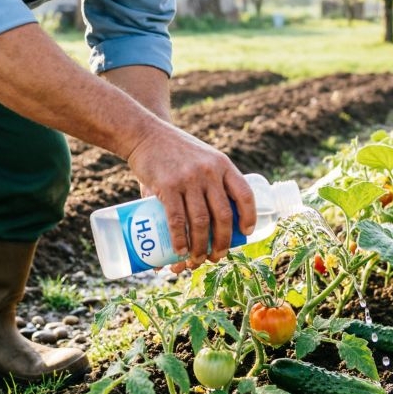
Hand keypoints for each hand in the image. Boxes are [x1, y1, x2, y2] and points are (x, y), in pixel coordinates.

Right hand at [126, 123, 255, 270]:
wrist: (144, 134)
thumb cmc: (173, 150)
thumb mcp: (200, 157)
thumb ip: (206, 182)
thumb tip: (208, 218)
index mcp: (222, 165)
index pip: (244, 194)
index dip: (248, 217)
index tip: (245, 232)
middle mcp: (209, 172)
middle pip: (223, 215)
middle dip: (222, 242)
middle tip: (217, 256)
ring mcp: (188, 179)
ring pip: (201, 222)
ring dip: (201, 247)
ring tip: (197, 259)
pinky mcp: (167, 186)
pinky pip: (177, 220)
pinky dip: (180, 240)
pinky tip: (179, 251)